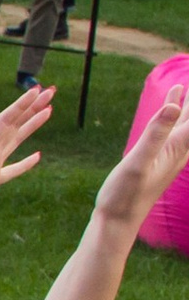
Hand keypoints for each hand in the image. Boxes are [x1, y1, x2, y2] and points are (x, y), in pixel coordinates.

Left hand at [0, 85, 51, 219]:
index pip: (5, 122)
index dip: (21, 106)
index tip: (36, 90)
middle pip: (14, 125)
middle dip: (32, 108)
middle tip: (50, 91)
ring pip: (16, 142)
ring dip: (31, 126)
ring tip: (48, 112)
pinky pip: (12, 172)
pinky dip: (25, 164)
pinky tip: (37, 157)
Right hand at [91, 87, 188, 232]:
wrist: (118, 221)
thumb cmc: (126, 195)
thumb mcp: (138, 162)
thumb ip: (155, 134)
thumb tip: (174, 106)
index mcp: (178, 145)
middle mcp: (179, 148)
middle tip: (187, 79)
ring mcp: (169, 154)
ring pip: (182, 122)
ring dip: (184, 105)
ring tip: (182, 86)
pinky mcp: (158, 158)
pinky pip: (170, 130)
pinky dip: (171, 116)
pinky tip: (166, 112)